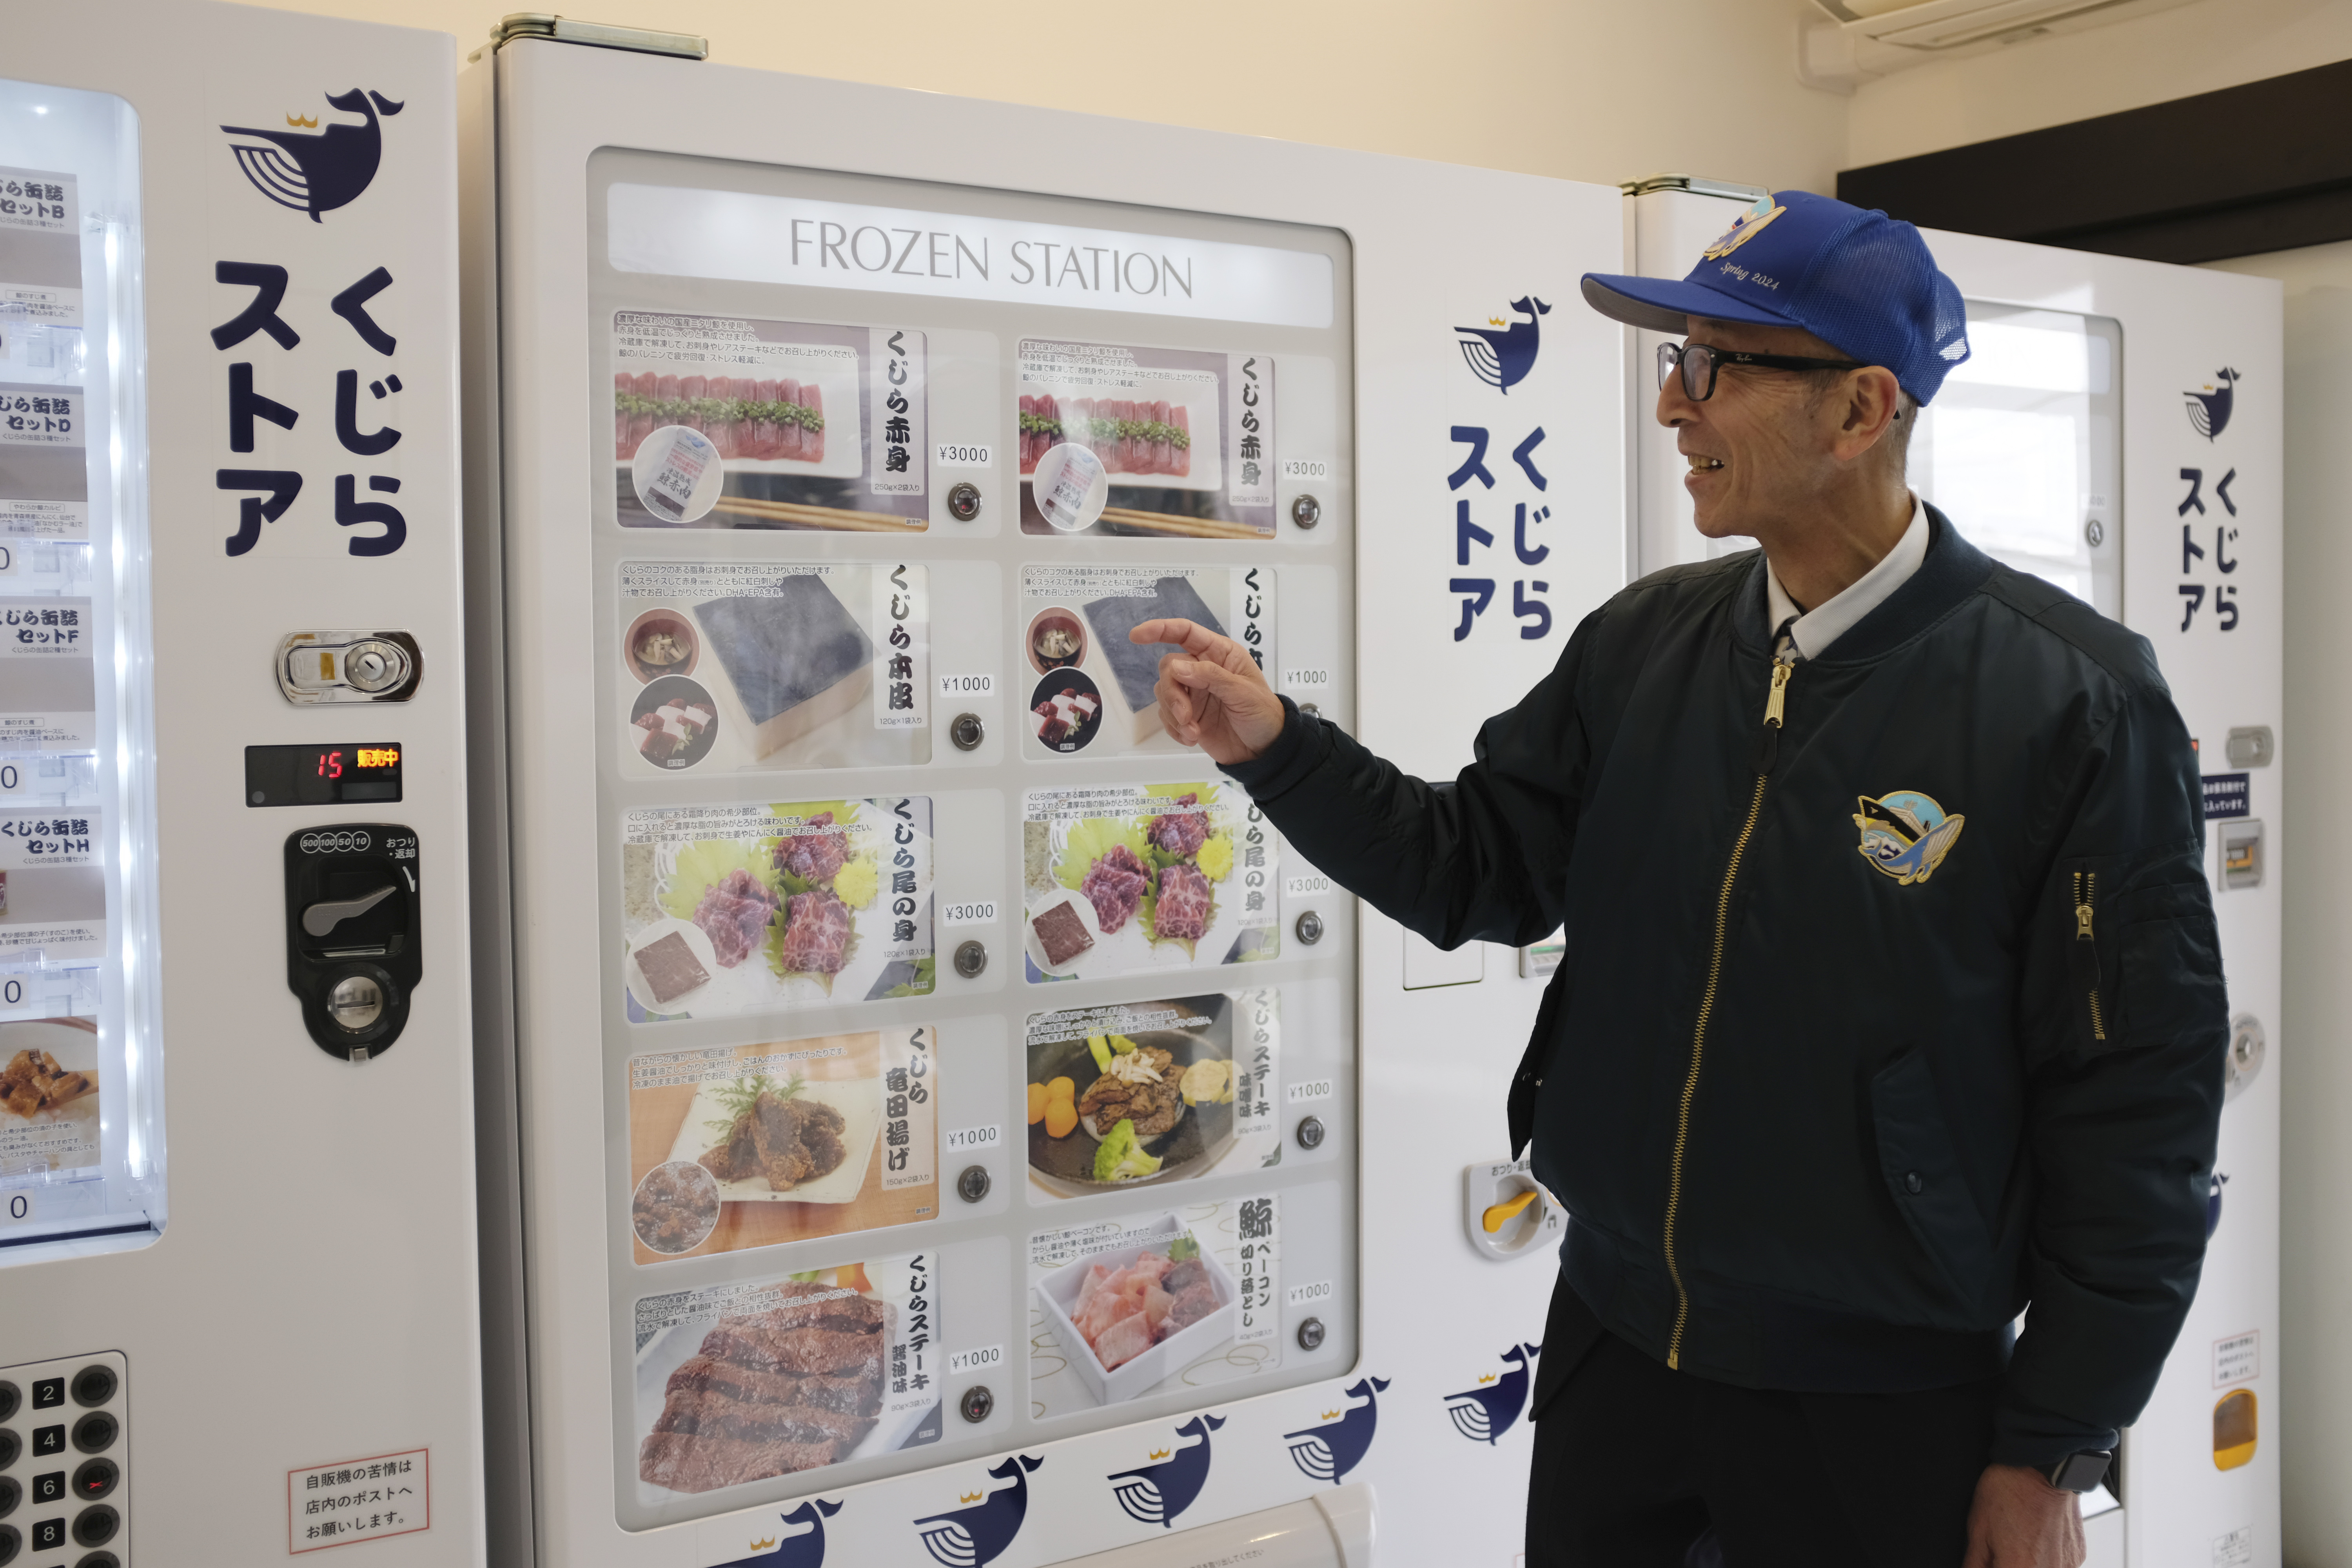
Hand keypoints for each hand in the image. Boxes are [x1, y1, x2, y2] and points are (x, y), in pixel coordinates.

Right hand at [1129, 618, 1285, 764]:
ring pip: (1164, 693)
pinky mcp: (1187, 715)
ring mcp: (1193, 693)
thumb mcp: (1243, 693)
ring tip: (1193, 733)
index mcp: (1220, 654)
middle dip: (1172, 693)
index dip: (1160, 629)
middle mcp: (1203, 669)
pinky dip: (1174, 729)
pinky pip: (1166, 716)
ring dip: (1174, 715)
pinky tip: (1192, 739)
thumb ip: (1211, 676)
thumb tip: (1177, 667)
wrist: (1265, 751)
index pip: (1186, 632)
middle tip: (1185, 716)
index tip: (1137, 636)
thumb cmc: (1263, 714)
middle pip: (1169, 667)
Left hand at [1962, 1464, 2084, 1567]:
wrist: (2042, 1467)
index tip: (1989, 1560)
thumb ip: (1976, 1561)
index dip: (1991, 1566)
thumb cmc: (2009, 1490)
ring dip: (2027, 1563)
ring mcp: (2067, 1564)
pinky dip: (2045, 1557)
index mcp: (2020, 1567)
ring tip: (2018, 1539)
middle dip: (2008, 1563)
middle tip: (2002, 1547)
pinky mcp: (2077, 1555)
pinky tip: (2035, 1536)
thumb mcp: (1979, 1528)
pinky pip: (2058, 1565)